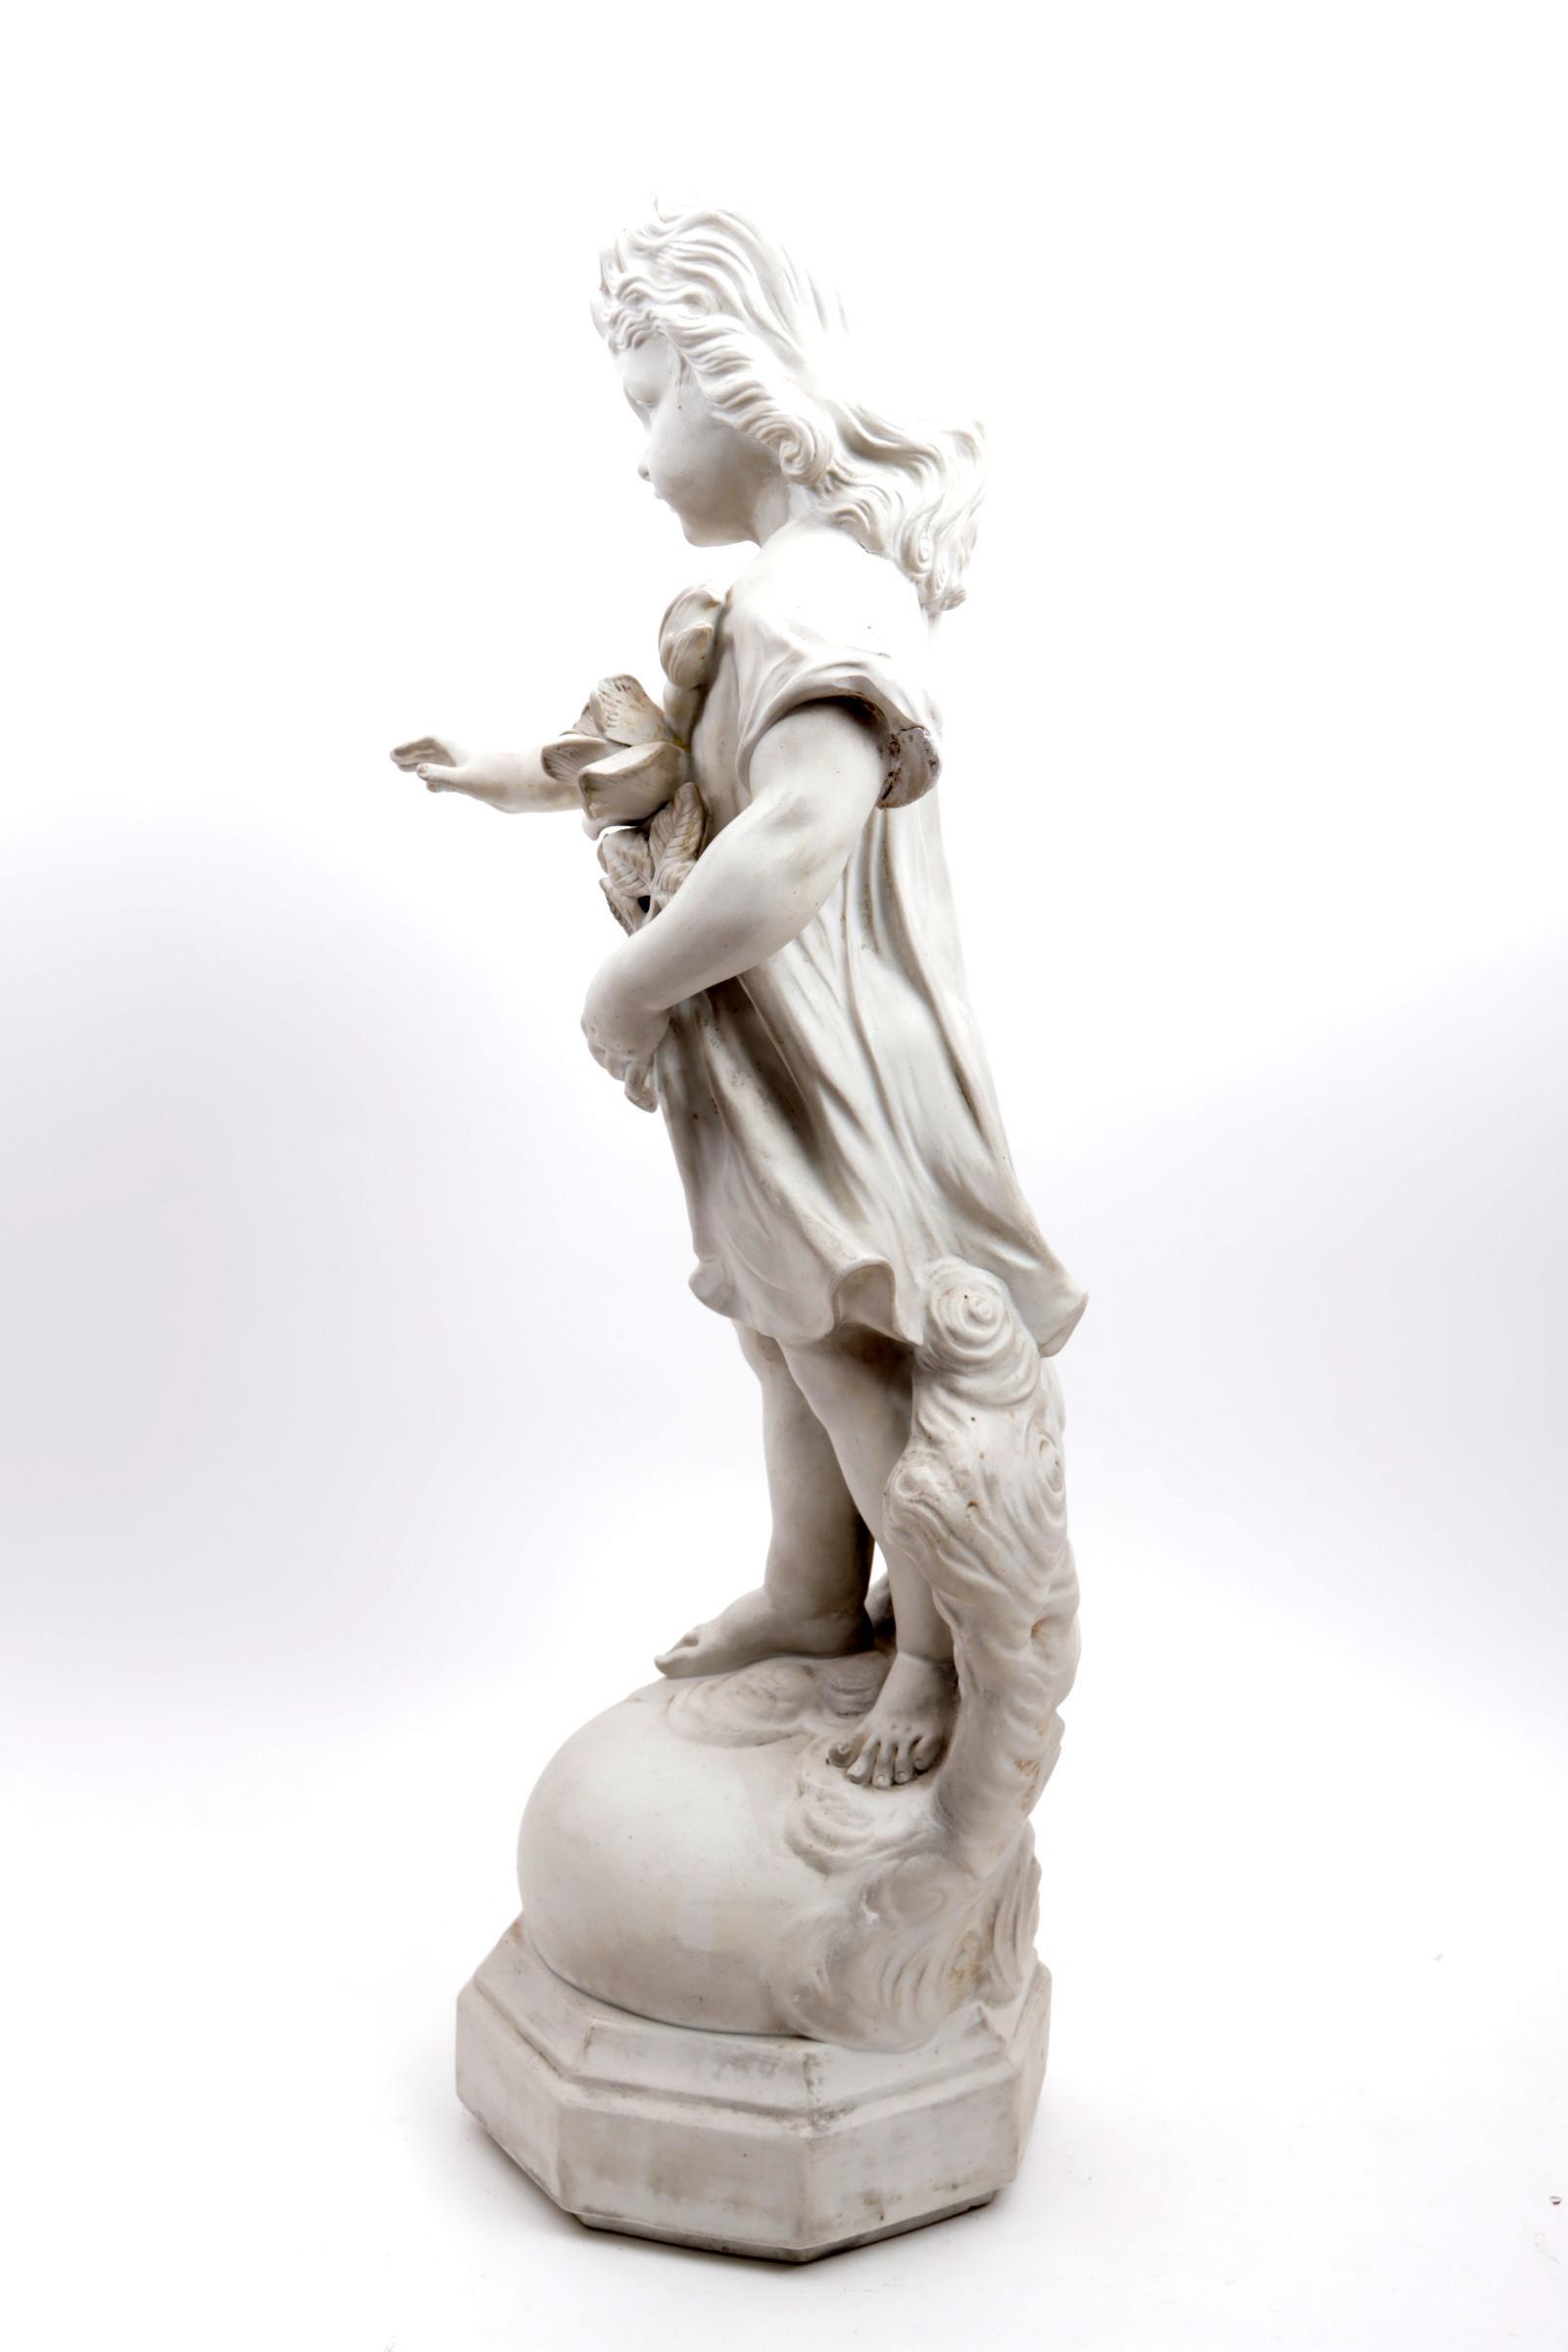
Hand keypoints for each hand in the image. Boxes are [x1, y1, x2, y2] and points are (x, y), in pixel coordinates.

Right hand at [390, 735, 494, 797]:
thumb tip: (419, 772)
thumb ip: (442, 777)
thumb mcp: (466, 780)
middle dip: (412, 754)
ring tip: (404, 770)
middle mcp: (463, 756)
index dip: (410, 748)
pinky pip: (451, 777)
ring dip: (422, 766)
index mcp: (459, 749)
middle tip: (393, 760)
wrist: (528, 788)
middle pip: (432, 751)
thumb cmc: (499, 781)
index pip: (429, 743)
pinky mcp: (478, 781)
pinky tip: (430, 787)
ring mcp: (470, 768)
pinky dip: (437, 780)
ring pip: (440, 764)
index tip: (394, 755)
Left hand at [581, 952, 669, 1111]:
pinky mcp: (635, 1056)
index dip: (599, 1039)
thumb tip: (647, 938)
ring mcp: (616, 1046)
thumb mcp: (628, 959)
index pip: (591, 1030)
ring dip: (624, 1077)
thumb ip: (633, 959)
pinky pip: (634, 1085)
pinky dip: (640, 1097)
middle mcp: (599, 1031)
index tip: (606, 1043)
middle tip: (620, 1067)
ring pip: (615, 1070)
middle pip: (599, 1053)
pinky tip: (649, 1105)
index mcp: (592, 1009)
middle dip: (609, 1061)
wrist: (637, 976)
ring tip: (638, 1086)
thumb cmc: (634, 960)